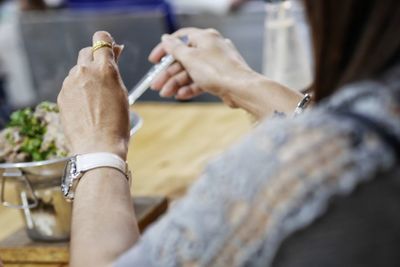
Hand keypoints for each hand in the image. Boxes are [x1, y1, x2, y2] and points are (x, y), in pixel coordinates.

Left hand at [58, 31, 129, 159]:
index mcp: (105, 69)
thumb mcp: (122, 93)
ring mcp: (70, 84)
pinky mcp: (61, 96)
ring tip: (96, 99)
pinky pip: (70, 86)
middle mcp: (85, 71)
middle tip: (104, 74)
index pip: (101, 39)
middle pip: (86, 52)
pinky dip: (78, 91)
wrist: (98, 147)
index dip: (106, 42)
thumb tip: (113, 53)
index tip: (110, 50)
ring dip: (86, 77)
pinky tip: (86, 107)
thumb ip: (114, 71)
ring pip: (77, 70)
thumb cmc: (117, 123)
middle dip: (95, 58)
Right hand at [148, 28, 254, 106]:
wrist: (241, 89)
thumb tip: (166, 39)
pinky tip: (180, 96)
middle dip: (168, 74)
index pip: (180, 39)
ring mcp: (216, 64)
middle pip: (184, 59)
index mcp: (205, 38)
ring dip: (177, 83)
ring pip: (191, 72)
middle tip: (156, 85)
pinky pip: (201, 81)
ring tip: (166, 94)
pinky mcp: (219, 78)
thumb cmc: (218, 70)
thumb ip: (175, 49)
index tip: (153, 61)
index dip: (164, 49)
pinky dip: (190, 88)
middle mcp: (211, 48)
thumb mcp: (190, 58)